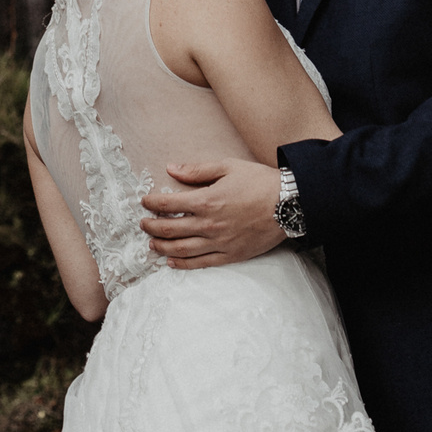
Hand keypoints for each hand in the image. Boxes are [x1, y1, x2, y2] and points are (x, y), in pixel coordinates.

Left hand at [140, 159, 285, 267]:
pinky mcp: (229, 256)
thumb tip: (171, 169)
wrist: (288, 204)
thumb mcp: (227, 167)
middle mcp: (209, 225)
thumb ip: (197, 170)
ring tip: (151, 243)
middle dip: (152, 226)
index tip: (144, 202)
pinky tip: (172, 262)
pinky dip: (182, 265)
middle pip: (171, 229)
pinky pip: (200, 263)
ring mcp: (219, 243)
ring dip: (162, 247)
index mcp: (207, 200)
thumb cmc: (259, 182)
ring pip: (182, 249)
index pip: (170, 204)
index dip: (153, 203)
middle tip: (143, 223)